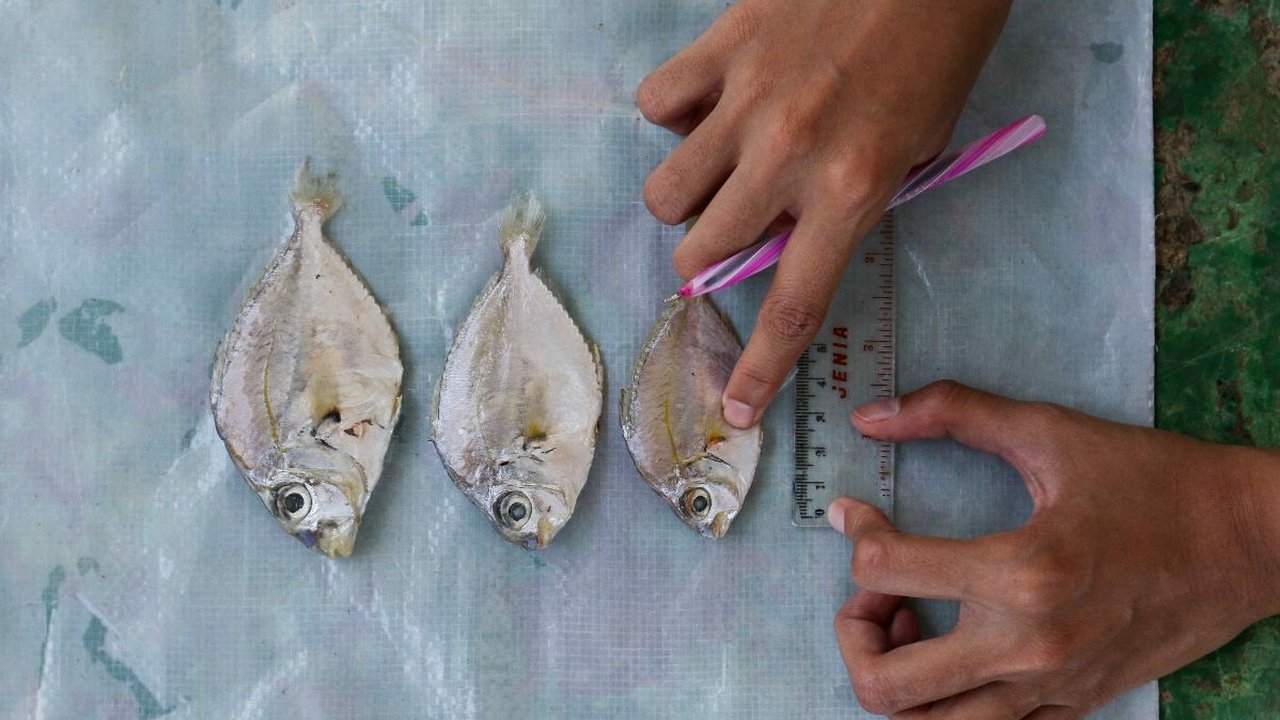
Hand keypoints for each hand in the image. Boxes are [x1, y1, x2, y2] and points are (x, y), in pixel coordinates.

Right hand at [637, 0, 1011, 427]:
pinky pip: (657, 104)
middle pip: (702, 253)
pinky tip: (709, 103)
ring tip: (719, 167)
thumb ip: (845, 206)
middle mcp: (789, 155)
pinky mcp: (720, 47)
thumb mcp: (915, 151)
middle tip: (738, 227)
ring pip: (665, 192)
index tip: (738, 409)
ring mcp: (746, 101)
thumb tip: (777, 239)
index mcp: (852, 190)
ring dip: (687, 196)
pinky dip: (675, 114)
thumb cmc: (936, 55)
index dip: (760, 369)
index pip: (792, 306)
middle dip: (711, 257)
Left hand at [829, 381, 1279, 718]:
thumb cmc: (1153, 481)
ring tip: (913, 621)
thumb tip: (869, 414)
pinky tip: (959, 645)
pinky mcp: (1072, 706)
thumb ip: (953, 413)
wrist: (1251, 544)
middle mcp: (1028, 647)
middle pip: (883, 686)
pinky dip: (946, 699)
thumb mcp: (1051, 432)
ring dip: (895, 676)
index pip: (884, 571)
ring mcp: (1049, 689)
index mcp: (1022, 573)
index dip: (855, 533)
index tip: (858, 513)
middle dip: (854, 631)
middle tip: (876, 588)